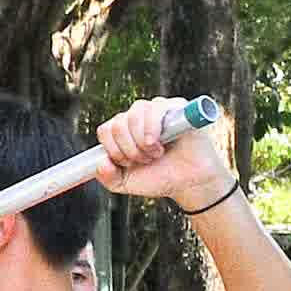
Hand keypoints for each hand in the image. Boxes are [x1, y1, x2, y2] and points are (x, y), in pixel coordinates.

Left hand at [95, 98, 231, 208]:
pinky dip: (152, 129)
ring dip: (141, 141)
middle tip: (146, 160)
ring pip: (133, 114)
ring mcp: (157, 109)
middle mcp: (138, 117)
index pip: (105, 130)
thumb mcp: (125, 183)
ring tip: (156, 153)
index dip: (113, 149)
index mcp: (123, 131)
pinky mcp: (177, 107)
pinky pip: (155, 107)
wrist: (189, 183)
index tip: (128, 164)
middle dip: (129, 149)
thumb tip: (101, 162)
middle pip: (118, 123)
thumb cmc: (159, 178)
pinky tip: (158, 144)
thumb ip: (107, 176)